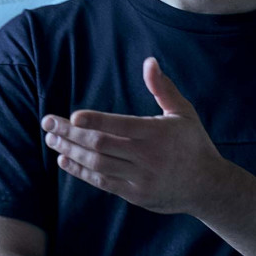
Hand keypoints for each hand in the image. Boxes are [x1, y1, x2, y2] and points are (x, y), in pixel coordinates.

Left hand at [41, 57, 227, 214]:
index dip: (95, 121)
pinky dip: (81, 171)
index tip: (72, 117)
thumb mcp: (183, 113)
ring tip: (51, 140)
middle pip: (101, 145)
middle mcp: (147, 156)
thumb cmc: (194, 143)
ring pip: (98, 164)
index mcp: (157, 133)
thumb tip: (149, 61)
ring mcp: (140, 178)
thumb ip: (163, 88)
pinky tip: (64, 160)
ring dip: (70, 151)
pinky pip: (102, 182)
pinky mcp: (134, 194)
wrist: (208, 187)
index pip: (121, 126)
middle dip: (71, 134)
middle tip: (47, 123)